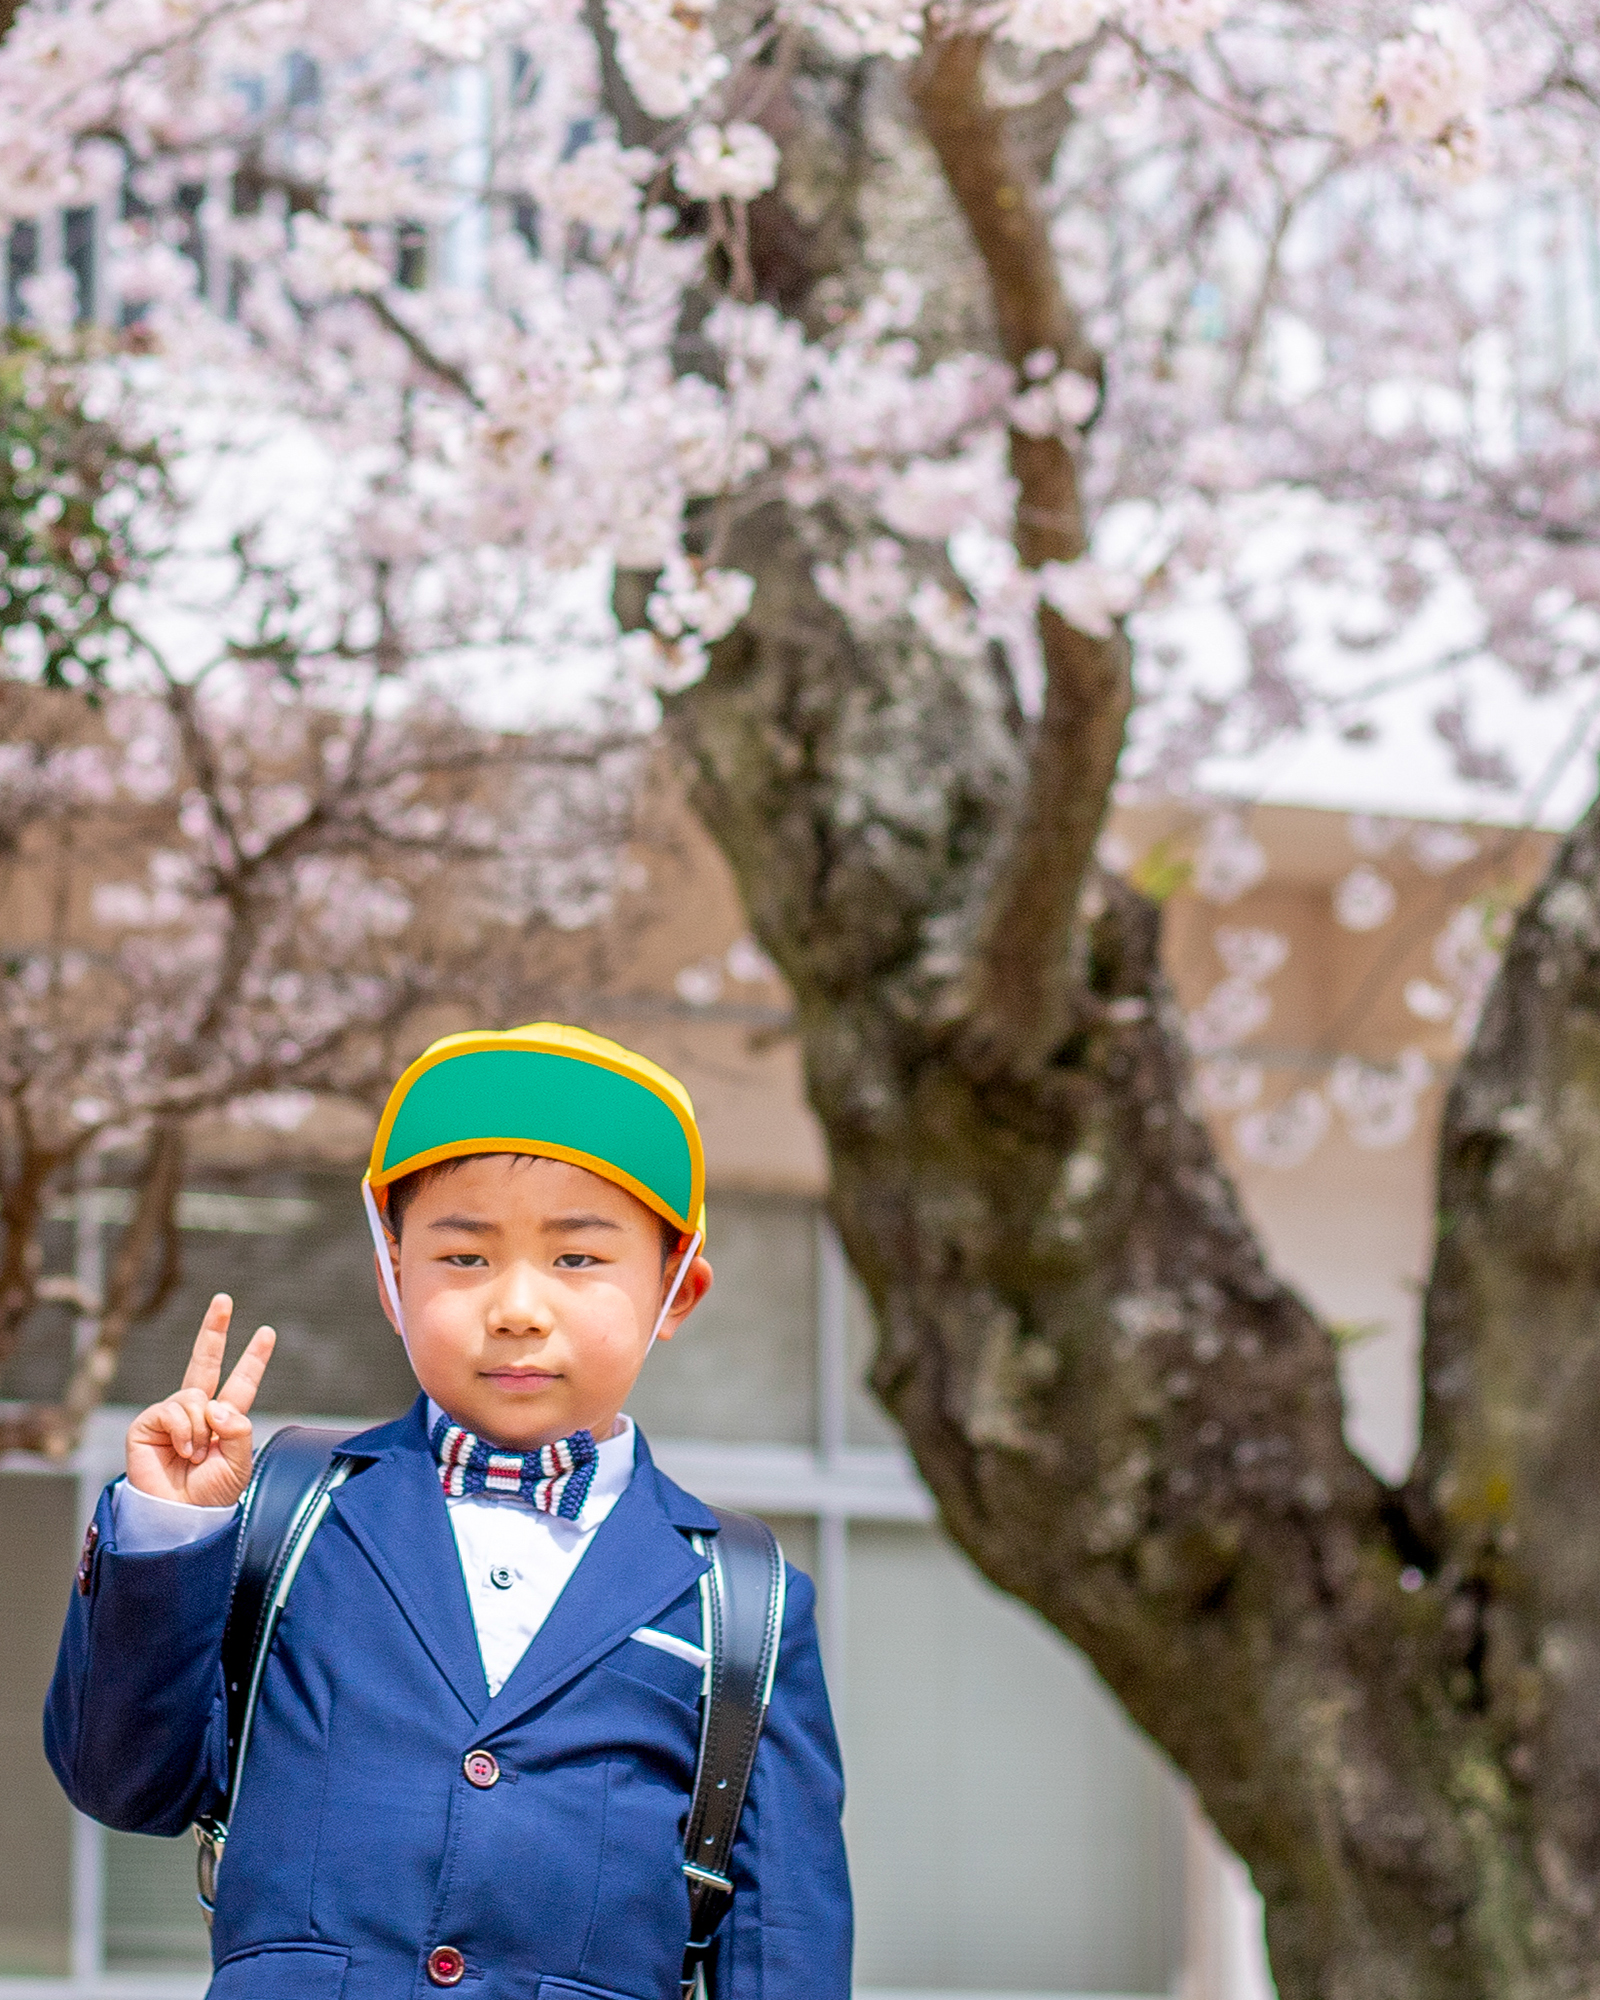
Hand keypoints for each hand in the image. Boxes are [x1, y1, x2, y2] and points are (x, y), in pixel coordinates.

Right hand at [125, 1295, 276, 1507]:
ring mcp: (172, 1415)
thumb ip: (239, 1431)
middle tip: (224, 1299)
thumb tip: (217, 1404)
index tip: (267, 1333)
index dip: (253, 1359)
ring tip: (197, 1455)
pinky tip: (183, 1451)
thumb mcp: (239, 1464)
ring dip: (202, 1428)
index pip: (241, 1382)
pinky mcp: (148, 1423)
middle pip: (207, 1361)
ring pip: (195, 1395)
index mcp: (225, 1419)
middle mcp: (198, 1412)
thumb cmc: (210, 1496)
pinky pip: (174, 1409)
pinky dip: (185, 1431)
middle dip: (214, 1329)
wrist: (179, 1518)